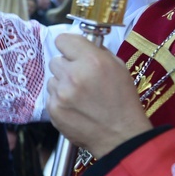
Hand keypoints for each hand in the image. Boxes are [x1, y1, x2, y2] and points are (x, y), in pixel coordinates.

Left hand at [46, 34, 151, 157]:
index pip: (62, 40)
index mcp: (92, 60)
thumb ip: (97, 52)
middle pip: (55, 60)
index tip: (72, 52)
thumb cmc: (123, 101)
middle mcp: (73, 75)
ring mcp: (61, 93)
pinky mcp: (53, 109)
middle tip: (80, 78)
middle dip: (67, 67)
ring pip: (52, 79)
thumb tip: (80, 45)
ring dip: (62, 84)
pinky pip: (51, 96)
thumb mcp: (118, 68)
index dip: (68, 46)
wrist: (120, 135)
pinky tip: (75, 107)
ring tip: (79, 96)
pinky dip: (60, 100)